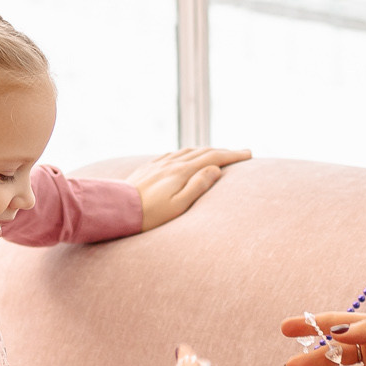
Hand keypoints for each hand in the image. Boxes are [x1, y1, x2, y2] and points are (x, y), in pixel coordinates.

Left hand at [130, 148, 250, 231]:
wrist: (117, 209)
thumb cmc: (150, 215)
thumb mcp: (179, 206)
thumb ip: (198, 186)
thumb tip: (215, 169)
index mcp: (182, 171)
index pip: (213, 158)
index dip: (232, 155)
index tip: (248, 154)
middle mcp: (171, 163)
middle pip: (202, 151)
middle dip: (223, 151)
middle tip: (240, 152)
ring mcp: (159, 163)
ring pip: (187, 150)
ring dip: (206, 150)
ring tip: (217, 153)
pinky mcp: (149, 167)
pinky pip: (173, 154)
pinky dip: (187, 152)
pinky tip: (187, 156)